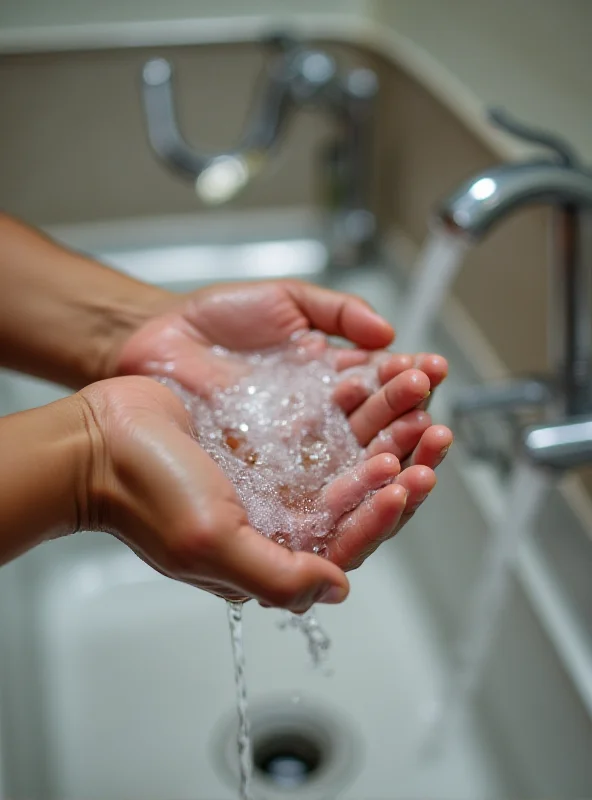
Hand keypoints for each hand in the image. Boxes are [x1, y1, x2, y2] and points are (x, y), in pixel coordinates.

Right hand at [78, 376, 443, 610]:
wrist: (100, 437)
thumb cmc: (144, 492)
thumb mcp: (211, 542)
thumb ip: (278, 577)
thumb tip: (338, 589)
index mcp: (268, 555)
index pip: (345, 546)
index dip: (382, 516)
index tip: (408, 480)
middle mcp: (276, 520)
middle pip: (355, 502)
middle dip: (399, 470)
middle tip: (432, 436)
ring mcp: (272, 479)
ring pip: (344, 460)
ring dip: (383, 433)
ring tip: (415, 403)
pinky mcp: (265, 442)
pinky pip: (320, 428)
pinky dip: (349, 409)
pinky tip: (370, 385)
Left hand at [114, 279, 450, 490]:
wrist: (160, 345)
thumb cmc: (216, 323)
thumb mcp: (285, 300)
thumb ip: (339, 311)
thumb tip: (389, 332)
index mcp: (331, 379)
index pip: (384, 385)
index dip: (410, 379)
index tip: (431, 369)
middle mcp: (322, 421)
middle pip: (381, 428)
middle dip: (411, 419)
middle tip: (431, 414)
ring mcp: (301, 454)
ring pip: (361, 463)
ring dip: (398, 455)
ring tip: (420, 444)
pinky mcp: (277, 480)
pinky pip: (324, 489)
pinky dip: (357, 486)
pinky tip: (382, 475)